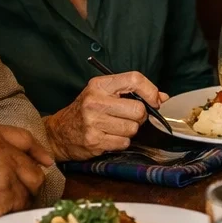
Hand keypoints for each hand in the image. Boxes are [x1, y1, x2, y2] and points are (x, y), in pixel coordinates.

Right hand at [0, 122, 53, 222]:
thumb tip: (16, 156)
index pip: (23, 138)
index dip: (38, 151)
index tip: (46, 161)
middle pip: (32, 166)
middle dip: (28, 180)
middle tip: (17, 192)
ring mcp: (2, 173)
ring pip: (32, 186)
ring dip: (23, 196)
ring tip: (3, 202)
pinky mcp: (3, 198)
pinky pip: (22, 204)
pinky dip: (14, 210)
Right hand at [43, 72, 166, 160]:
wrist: (59, 133)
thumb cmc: (86, 111)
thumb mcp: (105, 94)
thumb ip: (133, 93)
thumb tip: (162, 97)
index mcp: (99, 85)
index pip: (135, 79)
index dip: (150, 91)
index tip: (155, 101)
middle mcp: (95, 101)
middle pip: (138, 109)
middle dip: (139, 117)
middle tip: (127, 117)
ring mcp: (93, 122)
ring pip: (133, 129)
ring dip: (129, 131)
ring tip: (114, 128)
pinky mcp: (94, 141)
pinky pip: (124, 143)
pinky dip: (120, 142)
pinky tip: (108, 137)